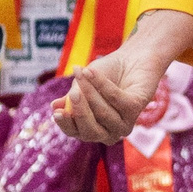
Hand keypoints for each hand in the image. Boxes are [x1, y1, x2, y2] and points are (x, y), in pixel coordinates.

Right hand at [52, 9, 192, 144]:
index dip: (66, 124)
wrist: (131, 58)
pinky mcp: (137, 109)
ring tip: (82, 72)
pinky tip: (92, 71)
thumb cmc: (104, 75)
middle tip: (73, 91)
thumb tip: (55, 107)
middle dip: (80, 111)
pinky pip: (117, 99)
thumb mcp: (81, 85)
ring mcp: (125, 123)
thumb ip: (70, 98)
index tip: (56, 112)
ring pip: (103, 114)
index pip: (75, 133)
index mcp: (91, 129)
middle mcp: (109, 132)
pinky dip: (103, 84)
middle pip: (91, 131)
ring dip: (91, 91)